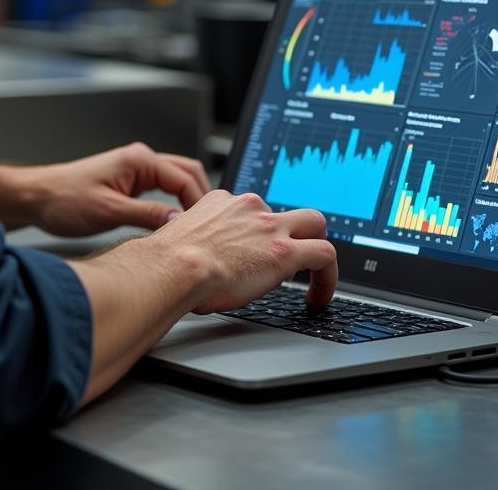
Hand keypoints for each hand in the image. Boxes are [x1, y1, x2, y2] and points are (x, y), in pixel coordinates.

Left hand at [29, 142, 211, 236]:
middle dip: (201, 197)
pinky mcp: (129, 183)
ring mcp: (136, 170)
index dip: (199, 203)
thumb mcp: (110, 212)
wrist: (37, 198)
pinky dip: (173, 203)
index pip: (185, 178)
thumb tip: (179, 222)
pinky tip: (175, 223)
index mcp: (139, 160)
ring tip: (195, 226)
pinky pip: (162, 190)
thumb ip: (148, 215)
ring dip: (188, 199)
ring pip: (176, 181)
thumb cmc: (64, 199)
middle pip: (187, 173)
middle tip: (208, 226)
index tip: (205, 227)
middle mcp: (140, 160)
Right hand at [150, 189, 336, 310]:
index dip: (259, 233)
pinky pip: (324, 255)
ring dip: (315, 249)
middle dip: (297, 230)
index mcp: (222, 202)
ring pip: (314, 223)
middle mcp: (249, 207)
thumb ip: (194, 242)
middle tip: (296, 256)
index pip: (252, 210)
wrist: (176, 266)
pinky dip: (328, 276)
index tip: (257, 251)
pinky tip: (319, 297)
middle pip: (287, 210)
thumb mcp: (181, 239)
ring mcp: (270, 225)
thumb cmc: (169, 262)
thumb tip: (191, 259)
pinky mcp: (286, 250)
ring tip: (314, 280)